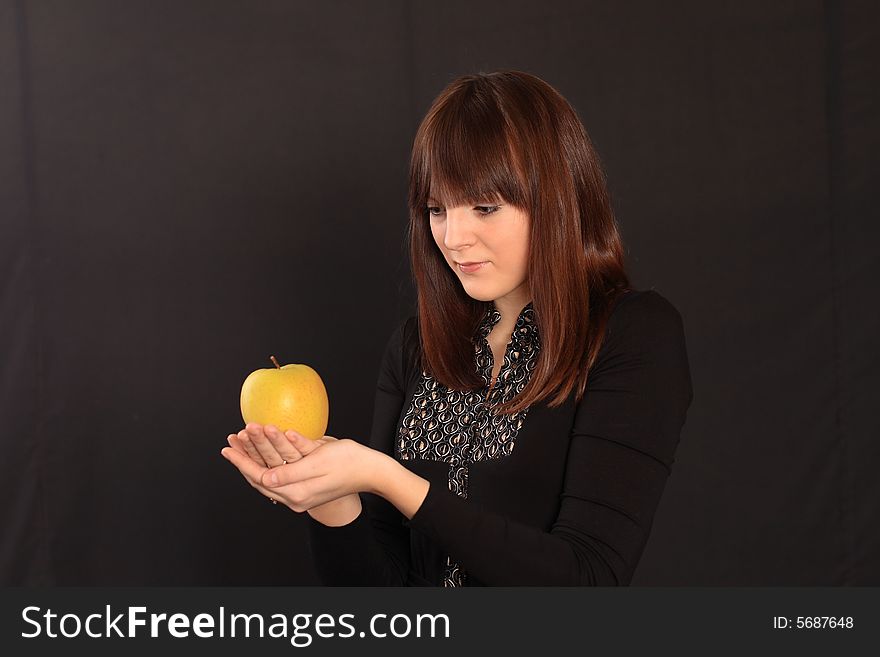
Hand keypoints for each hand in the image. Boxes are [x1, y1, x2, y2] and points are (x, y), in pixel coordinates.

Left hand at [222, 423, 385, 512]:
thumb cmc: (348, 462)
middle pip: (260, 480)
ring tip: (241, 446)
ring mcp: (300, 495)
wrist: (370, 472)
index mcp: (296, 492)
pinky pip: (278, 477)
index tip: (228, 448)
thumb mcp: (318, 464)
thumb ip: (290, 473)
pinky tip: (262, 458)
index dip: (242, 462)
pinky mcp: (305, 489)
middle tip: (229, 444)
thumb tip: (265, 478)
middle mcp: (295, 498)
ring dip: (252, 461)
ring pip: (267, 479)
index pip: (259, 478)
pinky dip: (266, 465)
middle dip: (243, 460)